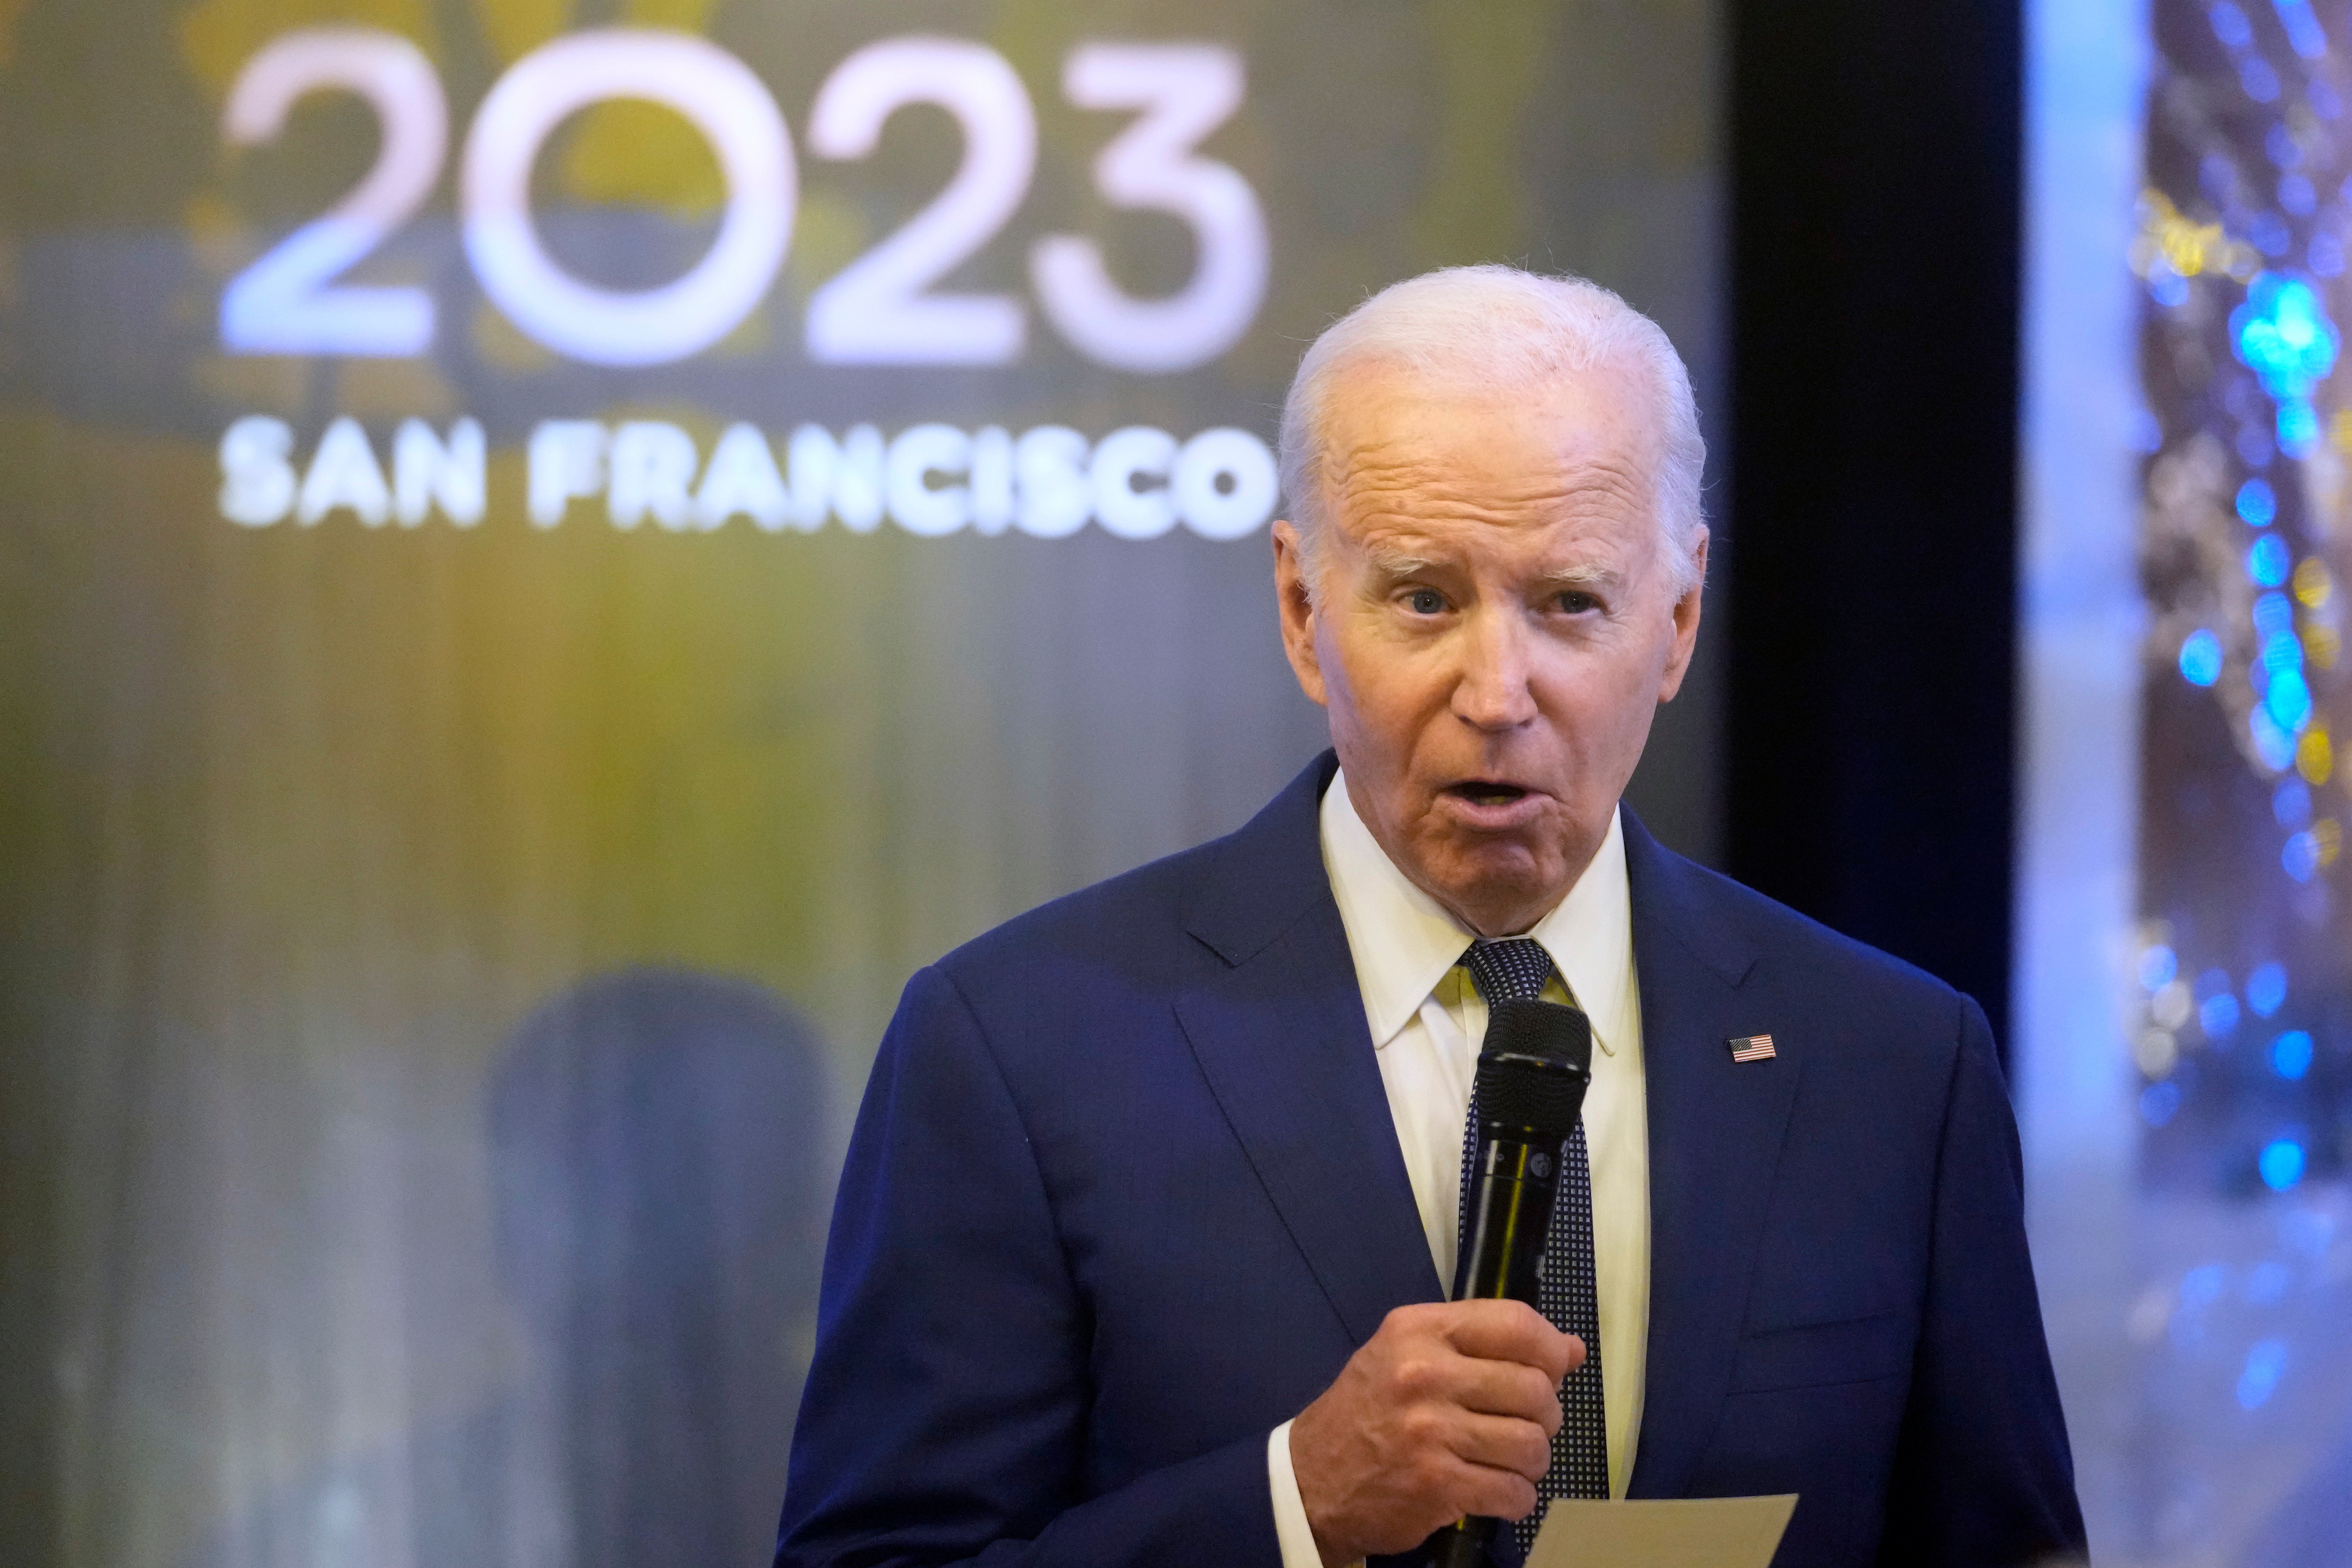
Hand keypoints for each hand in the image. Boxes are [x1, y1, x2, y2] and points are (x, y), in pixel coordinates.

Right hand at [1288, 1300, 1580, 1565]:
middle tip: (1525, 1425)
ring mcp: (1429, 1432)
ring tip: (1510, 1462)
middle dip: (1546, 1414)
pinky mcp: (1435, 1485)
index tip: (1555, 1368)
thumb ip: (1487, 1345)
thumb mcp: (1412, 1354)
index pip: (1515, 1324)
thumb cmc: (1370, 1410)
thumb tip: (1571, 1350)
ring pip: (1530, 1444)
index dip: (1550, 1348)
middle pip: (1533, 1388)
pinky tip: (1497, 1492)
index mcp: (1418, 1331)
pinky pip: (1512, 1492)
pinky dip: (1516, 1498)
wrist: (1310, 1478)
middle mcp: (1423, 1374)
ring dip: (1533, 1461)